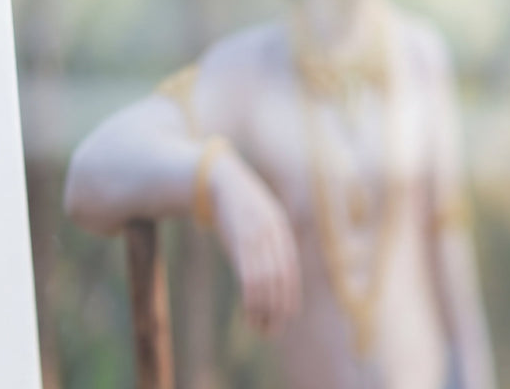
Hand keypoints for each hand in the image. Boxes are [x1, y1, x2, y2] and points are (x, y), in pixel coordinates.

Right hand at [206, 151, 300, 333]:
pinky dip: (250, 295)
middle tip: (271, 330)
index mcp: (280, 230)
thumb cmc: (240, 203)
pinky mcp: (238, 237)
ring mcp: (255, 234)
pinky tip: (247, 309)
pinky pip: (248, 271)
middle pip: (280, 279)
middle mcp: (272, 233)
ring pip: (265, 279)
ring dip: (263, 307)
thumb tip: (274, 279)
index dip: (288, 298)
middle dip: (277, 308)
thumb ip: (270, 243)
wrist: (220, 179)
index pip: (290, 273)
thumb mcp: (262, 218)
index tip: (284, 318)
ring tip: (257, 325)